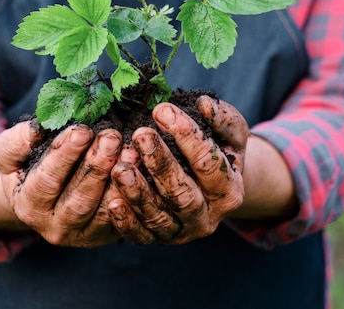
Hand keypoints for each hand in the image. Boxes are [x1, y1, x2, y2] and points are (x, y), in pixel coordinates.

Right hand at [0, 121, 124, 246]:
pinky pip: (124, 219)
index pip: (47, 181)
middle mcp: (54, 227)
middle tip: (111, 136)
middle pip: (79, 198)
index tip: (82, 131)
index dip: (64, 155)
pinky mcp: (107, 235)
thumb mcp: (11, 153)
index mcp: (28, 206)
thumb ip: (17, 141)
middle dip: (96, 166)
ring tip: (130, 151)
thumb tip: (36, 130)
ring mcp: (83, 235)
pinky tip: (142, 170)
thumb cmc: (28, 168)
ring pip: (104, 211)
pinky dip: (133, 195)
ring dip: (119, 181)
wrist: (43, 198)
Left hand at [107, 95, 246, 243]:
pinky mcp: (159, 239)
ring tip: (120, 167)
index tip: (162, 110)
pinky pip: (141, 236)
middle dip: (160, 163)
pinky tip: (113, 202)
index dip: (186, 135)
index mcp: (229, 190)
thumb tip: (204, 104)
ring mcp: (182, 231)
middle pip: (182, 193)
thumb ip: (222, 118)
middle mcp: (208, 217)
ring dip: (138, 192)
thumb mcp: (230, 133)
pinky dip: (126, 222)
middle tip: (140, 136)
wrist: (213, 186)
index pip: (208, 163)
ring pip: (159, 216)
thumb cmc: (218, 151)